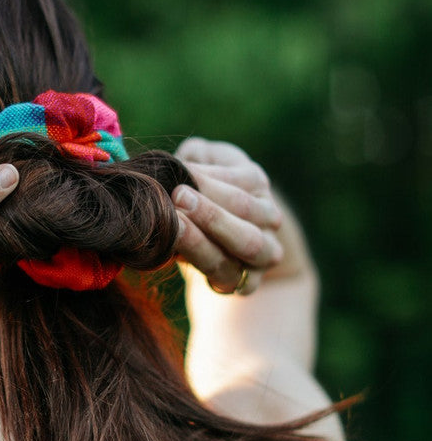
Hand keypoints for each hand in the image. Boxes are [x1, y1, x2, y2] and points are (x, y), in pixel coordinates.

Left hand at [172, 138, 283, 295]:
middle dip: (211, 206)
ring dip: (208, 236)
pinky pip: (231, 277)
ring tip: (175, 226)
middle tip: (178, 197)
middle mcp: (267, 216)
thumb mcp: (200, 164)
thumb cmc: (199, 189)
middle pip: (246, 210)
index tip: (178, 173)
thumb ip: (193, 158)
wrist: (220, 238)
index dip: (208, 178)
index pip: (241, 179)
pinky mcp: (248, 282)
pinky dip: (206, 266)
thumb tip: (174, 164)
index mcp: (254, 181)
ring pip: (246, 245)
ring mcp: (264, 251)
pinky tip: (178, 256)